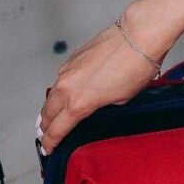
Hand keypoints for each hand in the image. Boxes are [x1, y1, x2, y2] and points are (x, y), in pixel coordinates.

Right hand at [37, 0, 177, 154]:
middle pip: (47, 113)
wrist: (139, 36)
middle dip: (45, 126)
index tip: (47, 148)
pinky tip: (66, 92)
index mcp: (79, 103)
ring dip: (50, 107)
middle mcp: (67, 86)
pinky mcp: (72, 58)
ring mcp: (67, 70)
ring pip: (51, 94)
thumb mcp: (122, 99)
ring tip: (51, 116)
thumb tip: (97, 105)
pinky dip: (60, 89)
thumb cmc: (136, 66)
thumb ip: (102, 106)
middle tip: (46, 135)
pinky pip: (60, 79)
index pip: (56, 130)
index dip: (50, 142)